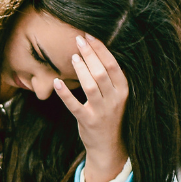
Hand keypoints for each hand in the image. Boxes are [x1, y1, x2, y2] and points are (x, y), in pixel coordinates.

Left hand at [51, 35, 129, 181]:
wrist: (109, 146)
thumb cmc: (110, 116)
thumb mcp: (116, 96)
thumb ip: (109, 78)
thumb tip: (95, 50)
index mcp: (123, 91)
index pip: (113, 65)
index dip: (101, 49)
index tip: (90, 36)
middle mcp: (114, 100)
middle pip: (101, 73)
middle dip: (90, 54)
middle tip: (78, 40)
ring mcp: (101, 112)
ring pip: (91, 87)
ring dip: (81, 69)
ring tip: (72, 56)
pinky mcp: (88, 122)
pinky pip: (75, 106)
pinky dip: (65, 94)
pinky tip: (56, 82)